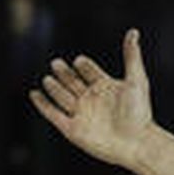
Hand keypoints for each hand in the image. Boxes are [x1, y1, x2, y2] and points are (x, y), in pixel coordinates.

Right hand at [30, 29, 156, 170]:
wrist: (135, 142)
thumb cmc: (138, 112)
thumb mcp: (136, 79)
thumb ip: (131, 56)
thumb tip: (133, 31)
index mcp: (106, 87)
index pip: (90, 72)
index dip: (84, 66)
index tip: (80, 61)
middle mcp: (92, 100)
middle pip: (73, 82)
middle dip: (64, 73)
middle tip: (56, 63)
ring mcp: (81, 114)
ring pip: (62, 97)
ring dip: (54, 87)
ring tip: (48, 77)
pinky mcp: (72, 129)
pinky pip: (53, 114)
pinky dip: (43, 105)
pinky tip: (35, 94)